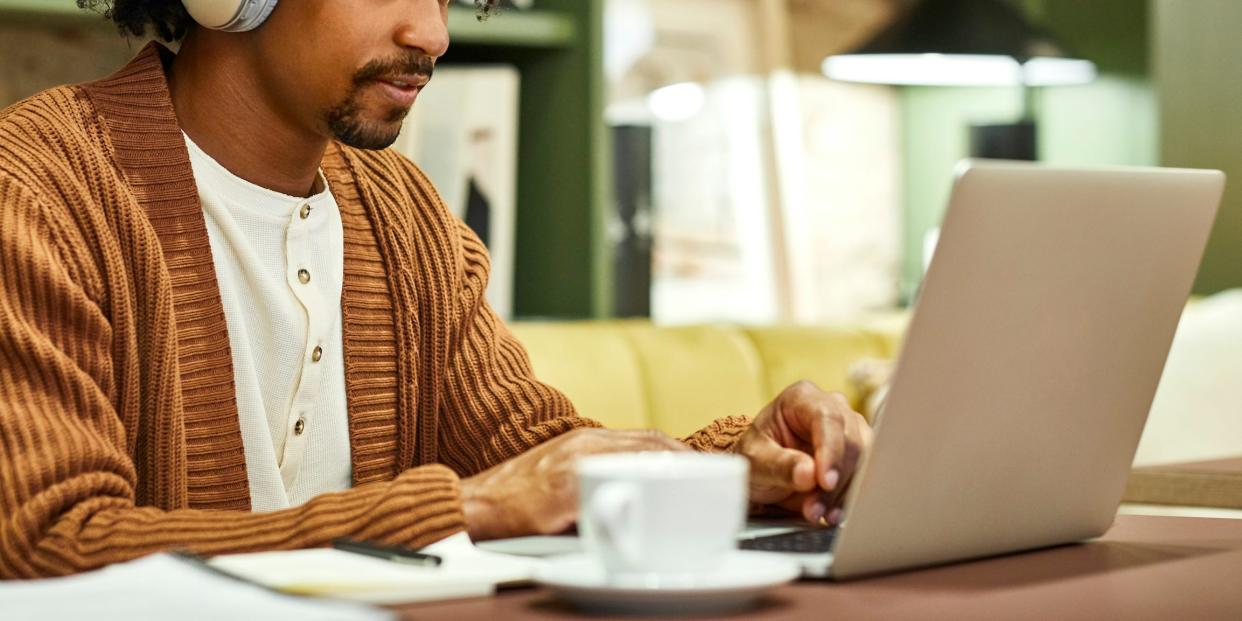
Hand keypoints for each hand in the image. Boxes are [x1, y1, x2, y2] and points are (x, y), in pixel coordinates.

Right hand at [460, 428, 687, 540]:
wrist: (471, 505)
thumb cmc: (516, 497)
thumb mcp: (561, 473)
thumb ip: (596, 474)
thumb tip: (633, 493)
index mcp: (585, 441)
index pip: (645, 438)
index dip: (678, 450)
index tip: (704, 464)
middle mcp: (584, 445)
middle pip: (650, 443)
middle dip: (687, 458)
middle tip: (717, 476)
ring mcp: (576, 464)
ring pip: (639, 456)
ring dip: (674, 469)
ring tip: (701, 487)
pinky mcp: (566, 489)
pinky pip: (613, 484)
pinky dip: (642, 489)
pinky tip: (661, 503)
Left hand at [733, 381, 872, 523]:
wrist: (763, 470)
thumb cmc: (757, 455)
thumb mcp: (756, 460)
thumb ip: (780, 465)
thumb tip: (808, 474)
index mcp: (802, 398)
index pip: (827, 418)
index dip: (831, 450)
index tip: (825, 481)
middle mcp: (831, 407)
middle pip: (850, 440)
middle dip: (835, 480)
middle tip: (814, 509)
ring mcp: (849, 428)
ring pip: (863, 459)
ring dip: (844, 492)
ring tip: (820, 514)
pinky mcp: (858, 452)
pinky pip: (864, 475)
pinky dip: (850, 497)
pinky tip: (833, 513)